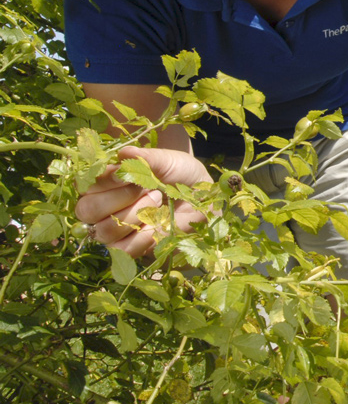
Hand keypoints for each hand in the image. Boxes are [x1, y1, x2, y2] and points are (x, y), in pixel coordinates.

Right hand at [74, 146, 213, 257]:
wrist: (204, 198)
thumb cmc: (181, 174)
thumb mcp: (168, 161)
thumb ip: (147, 158)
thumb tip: (124, 153)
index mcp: (106, 183)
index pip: (86, 185)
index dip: (104, 180)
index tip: (126, 173)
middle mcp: (105, 208)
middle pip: (87, 210)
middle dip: (118, 198)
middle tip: (147, 189)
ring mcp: (116, 230)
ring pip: (104, 231)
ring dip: (132, 216)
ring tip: (157, 203)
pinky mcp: (132, 248)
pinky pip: (123, 250)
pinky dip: (140, 239)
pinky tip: (157, 226)